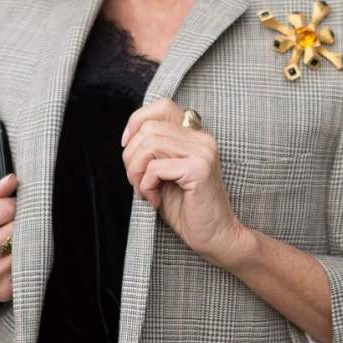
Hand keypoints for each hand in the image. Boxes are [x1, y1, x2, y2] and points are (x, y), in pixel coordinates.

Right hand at [0, 173, 16, 311]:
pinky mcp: (4, 289)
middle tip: (10, 220)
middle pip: (17, 224)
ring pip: (25, 243)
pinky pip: (27, 263)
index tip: (6, 203)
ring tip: (10, 235)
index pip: (3, 207)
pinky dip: (24, 255)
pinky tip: (12, 254)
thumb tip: (11, 180)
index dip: (9, 201)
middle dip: (17, 217)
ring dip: (23, 235)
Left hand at [121, 98, 245, 261]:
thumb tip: (128, 140)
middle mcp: (202, 139)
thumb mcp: (164, 174)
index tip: (127, 146)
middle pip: (149, 127)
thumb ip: (153, 152)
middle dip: (131, 156)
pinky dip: (146, 185)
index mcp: (195, 136)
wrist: (215, 236)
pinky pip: (155, 167)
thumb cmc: (187, 209)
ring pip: (149, 144)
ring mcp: (202, 152)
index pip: (162, 106)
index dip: (137, 121)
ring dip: (136, 171)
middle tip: (135, 180)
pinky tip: (155, 199)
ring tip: (144, 190)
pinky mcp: (198, 169)